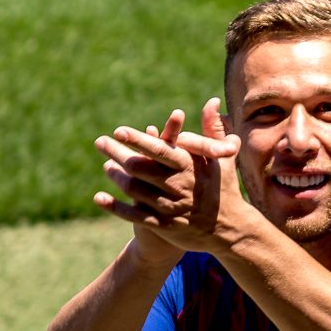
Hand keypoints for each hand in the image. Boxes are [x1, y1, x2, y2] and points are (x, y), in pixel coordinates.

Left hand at [94, 98, 244, 258]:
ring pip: (135, 190)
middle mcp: (178, 186)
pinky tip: (99, 197)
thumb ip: (213, 129)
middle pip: (140, 168)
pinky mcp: (165, 226)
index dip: (137, 140)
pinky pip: (134, 216)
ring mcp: (170, 207)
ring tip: (106, 166)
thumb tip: (211, 101)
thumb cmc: (224, 188)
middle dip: (117, 153)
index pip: (160, 150)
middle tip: (100, 142)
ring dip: (116, 177)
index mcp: (190, 167)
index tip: (119, 131)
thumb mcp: (223, 158)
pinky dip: (115, 206)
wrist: (230, 229)